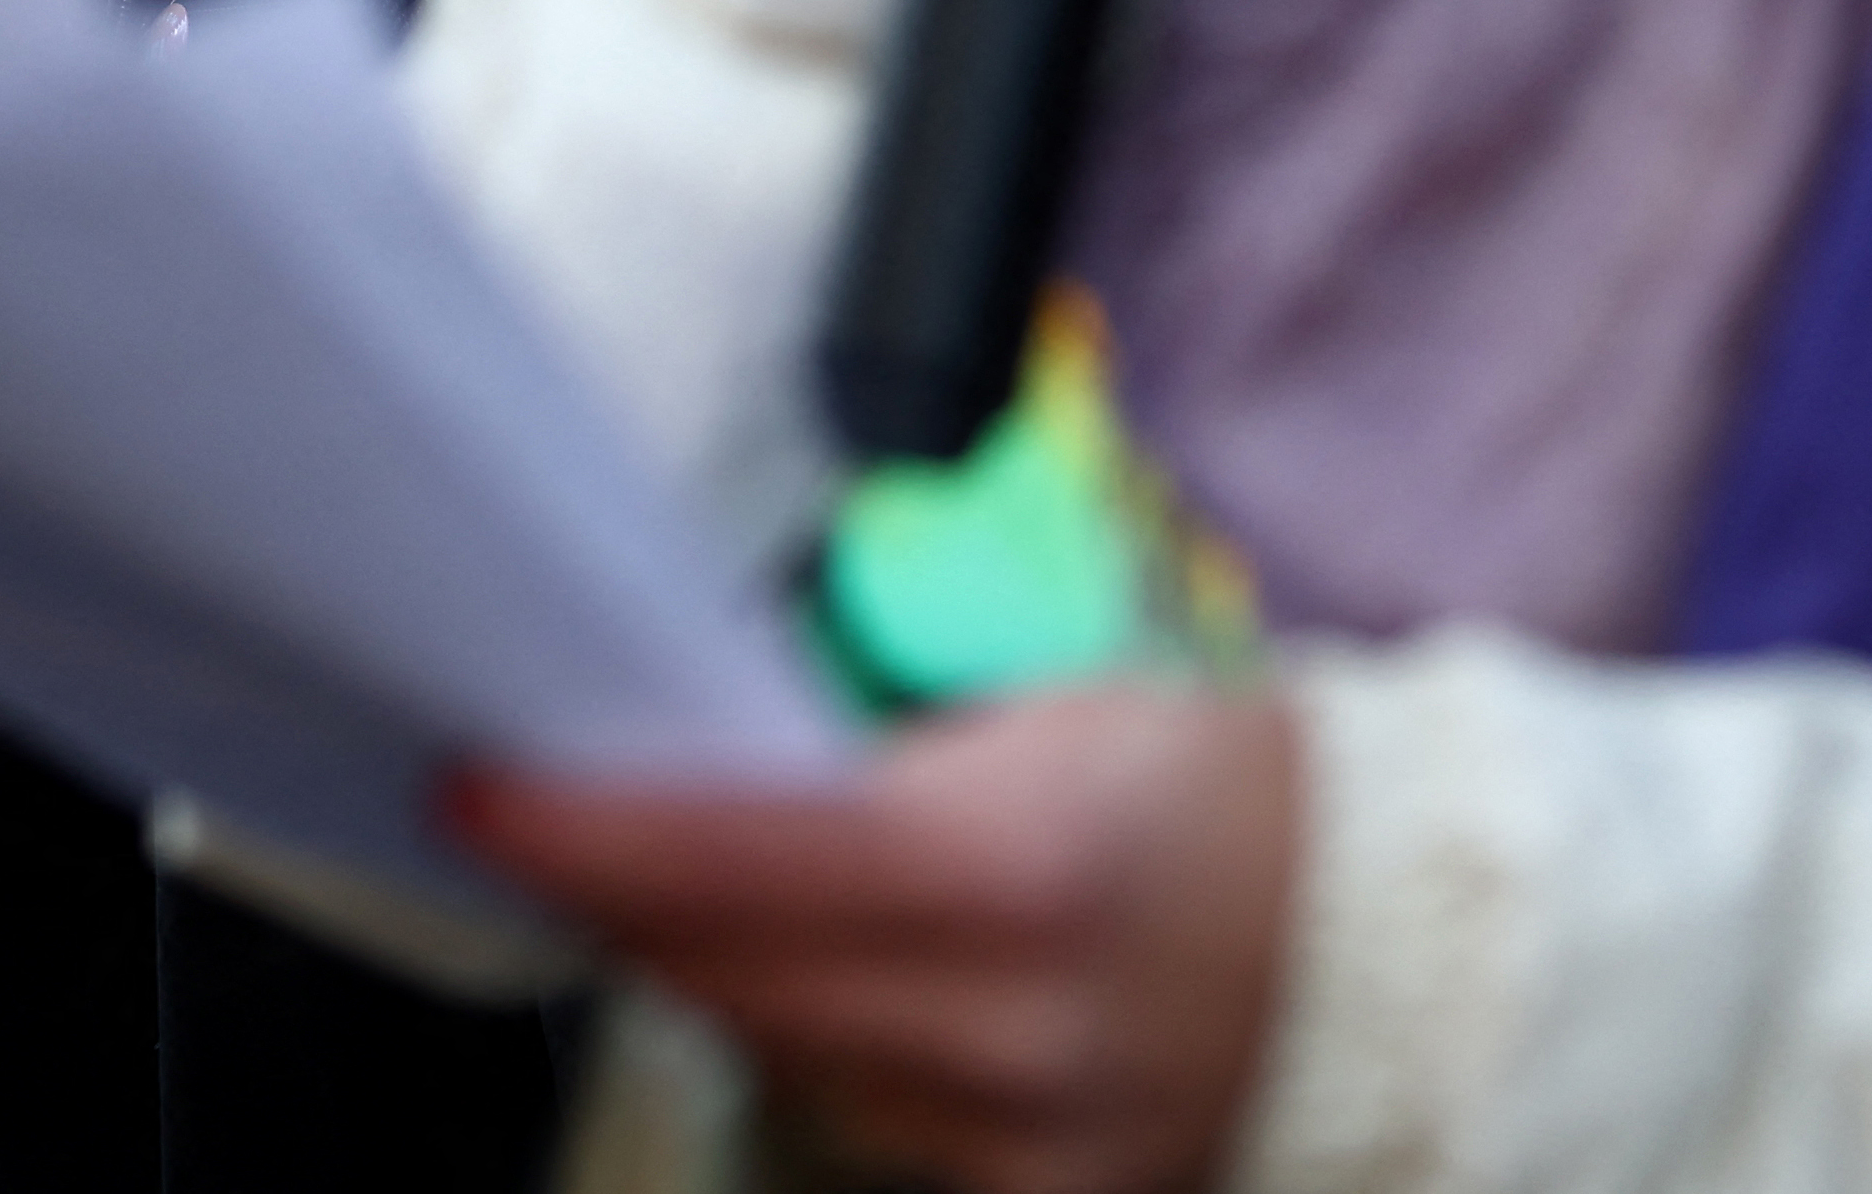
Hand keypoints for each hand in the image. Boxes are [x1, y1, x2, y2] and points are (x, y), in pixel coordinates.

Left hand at [452, 682, 1302, 1193]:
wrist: (1390, 951)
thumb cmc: (1214, 796)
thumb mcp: (1048, 726)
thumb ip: (876, 780)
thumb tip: (704, 797)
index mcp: (1015, 868)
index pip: (738, 858)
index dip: (589, 833)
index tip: (482, 792)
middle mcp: (1007, 1028)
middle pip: (731, 973)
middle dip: (621, 895)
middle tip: (542, 820)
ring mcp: (1019, 1144)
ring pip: (779, 1056)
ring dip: (709, 971)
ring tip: (667, 884)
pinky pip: (860, 1119)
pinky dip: (811, 1044)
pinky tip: (804, 980)